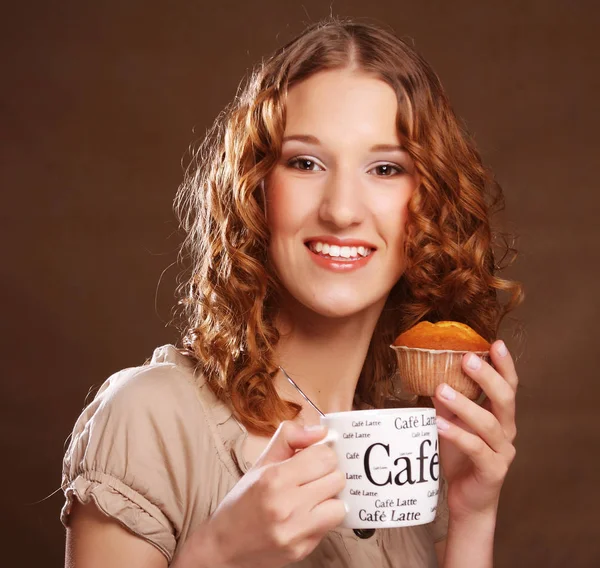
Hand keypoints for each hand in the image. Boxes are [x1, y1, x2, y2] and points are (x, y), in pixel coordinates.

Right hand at [190, 422, 345, 567]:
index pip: (324, 456)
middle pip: (336, 478)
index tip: (313, 458)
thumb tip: (321, 431)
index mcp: (274, 478)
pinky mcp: (303, 550)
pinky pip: (331, 527)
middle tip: (312, 478)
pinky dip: (323, 519)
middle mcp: (286, 506)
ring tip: (312, 498)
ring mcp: (295, 532)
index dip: (321, 454)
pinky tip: (307, 516)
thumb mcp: (261, 463)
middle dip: (327, 475)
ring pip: (339, 505)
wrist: (224, 546)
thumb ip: (290, 438)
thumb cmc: (242, 502)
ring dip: (329, 499)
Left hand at [432, 340, 517, 519]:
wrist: (467, 500)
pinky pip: (475, 448)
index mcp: (501, 416)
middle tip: (466, 359)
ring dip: (464, 404)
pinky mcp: (493, 471)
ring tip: (441, 389)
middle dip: (487, 377)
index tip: (496, 343)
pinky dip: (457, 434)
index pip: (509, 386)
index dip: (505, 365)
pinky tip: (440, 423)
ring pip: (488, 424)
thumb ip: (448, 401)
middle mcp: (507, 431)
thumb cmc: (461, 457)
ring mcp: (502, 452)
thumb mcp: (452, 422)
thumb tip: (431, 372)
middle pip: (505, 399)